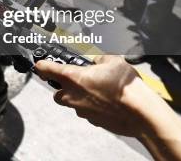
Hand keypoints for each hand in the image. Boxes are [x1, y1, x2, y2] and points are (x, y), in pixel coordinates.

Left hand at [34, 56, 148, 136]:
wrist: (140, 111)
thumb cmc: (125, 86)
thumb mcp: (112, 61)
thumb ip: (99, 59)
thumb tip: (97, 61)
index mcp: (73, 78)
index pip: (46, 70)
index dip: (41, 66)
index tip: (39, 65)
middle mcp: (72, 96)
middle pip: (57, 92)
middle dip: (63, 87)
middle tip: (77, 80)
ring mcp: (82, 111)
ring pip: (72, 103)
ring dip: (80, 97)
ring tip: (98, 90)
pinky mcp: (93, 121)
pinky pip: (87, 112)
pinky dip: (93, 107)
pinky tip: (107, 101)